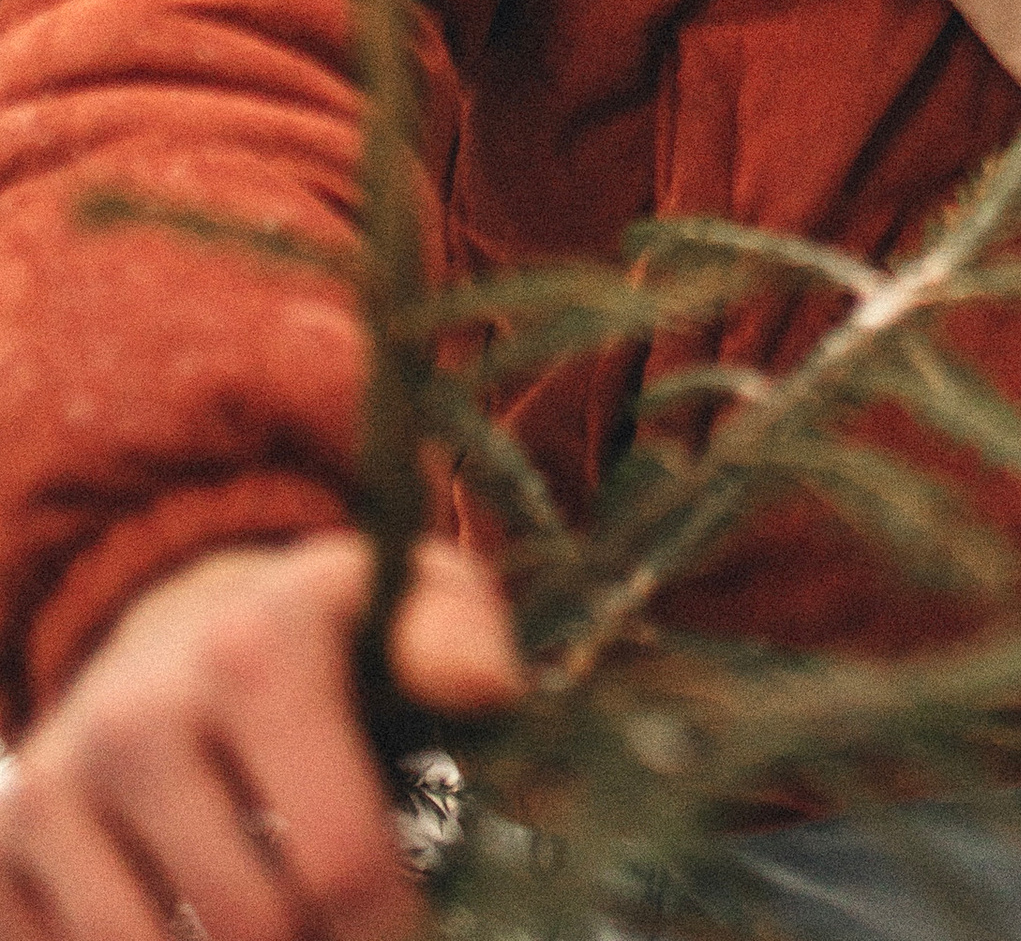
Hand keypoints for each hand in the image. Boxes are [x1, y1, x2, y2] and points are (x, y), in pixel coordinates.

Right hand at [0, 534, 520, 940]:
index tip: (404, 926)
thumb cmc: (328, 639)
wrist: (183, 620)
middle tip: (337, 922)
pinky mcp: (7, 840)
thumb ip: (460, 641)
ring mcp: (58, 780)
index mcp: (256, 653)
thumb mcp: (413, 605)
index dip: (387, 927)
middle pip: (251, 932)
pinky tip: (178, 914)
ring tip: (270, 914)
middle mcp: (140, 711)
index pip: (337, 862)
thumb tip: (482, 688)